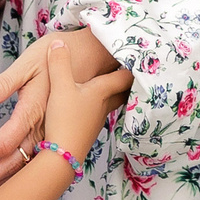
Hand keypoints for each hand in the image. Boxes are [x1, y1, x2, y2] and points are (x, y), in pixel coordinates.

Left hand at [0, 30, 125, 194]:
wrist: (91, 57)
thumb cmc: (54, 56)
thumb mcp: (29, 61)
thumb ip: (6, 81)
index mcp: (34, 111)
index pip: (4, 143)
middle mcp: (43, 130)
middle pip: (13, 164)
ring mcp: (52, 136)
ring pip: (26, 169)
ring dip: (1, 183)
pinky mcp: (56, 137)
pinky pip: (35, 163)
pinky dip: (18, 177)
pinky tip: (4, 185)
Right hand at [40, 36, 132, 162]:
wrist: (61, 156)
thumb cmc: (65, 120)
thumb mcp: (60, 87)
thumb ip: (59, 63)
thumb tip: (59, 43)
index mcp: (101, 91)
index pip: (124, 76)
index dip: (132, 65)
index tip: (140, 56)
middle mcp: (104, 105)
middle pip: (123, 91)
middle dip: (127, 80)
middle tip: (133, 69)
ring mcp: (97, 119)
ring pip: (111, 102)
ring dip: (115, 92)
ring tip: (115, 82)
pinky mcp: (88, 130)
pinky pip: (99, 112)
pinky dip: (100, 104)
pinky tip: (90, 103)